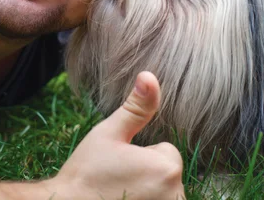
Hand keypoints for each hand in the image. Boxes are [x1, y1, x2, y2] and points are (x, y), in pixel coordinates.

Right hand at [51, 71, 184, 198]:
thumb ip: (136, 107)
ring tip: (118, 194)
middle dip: (146, 174)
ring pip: (163, 191)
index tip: (119, 167)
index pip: (165, 151)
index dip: (141, 155)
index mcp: (167, 168)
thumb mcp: (109, 134)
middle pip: (166, 173)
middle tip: (117, 181)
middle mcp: (176, 196)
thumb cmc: (86, 173)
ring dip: (146, 191)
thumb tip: (149, 76)